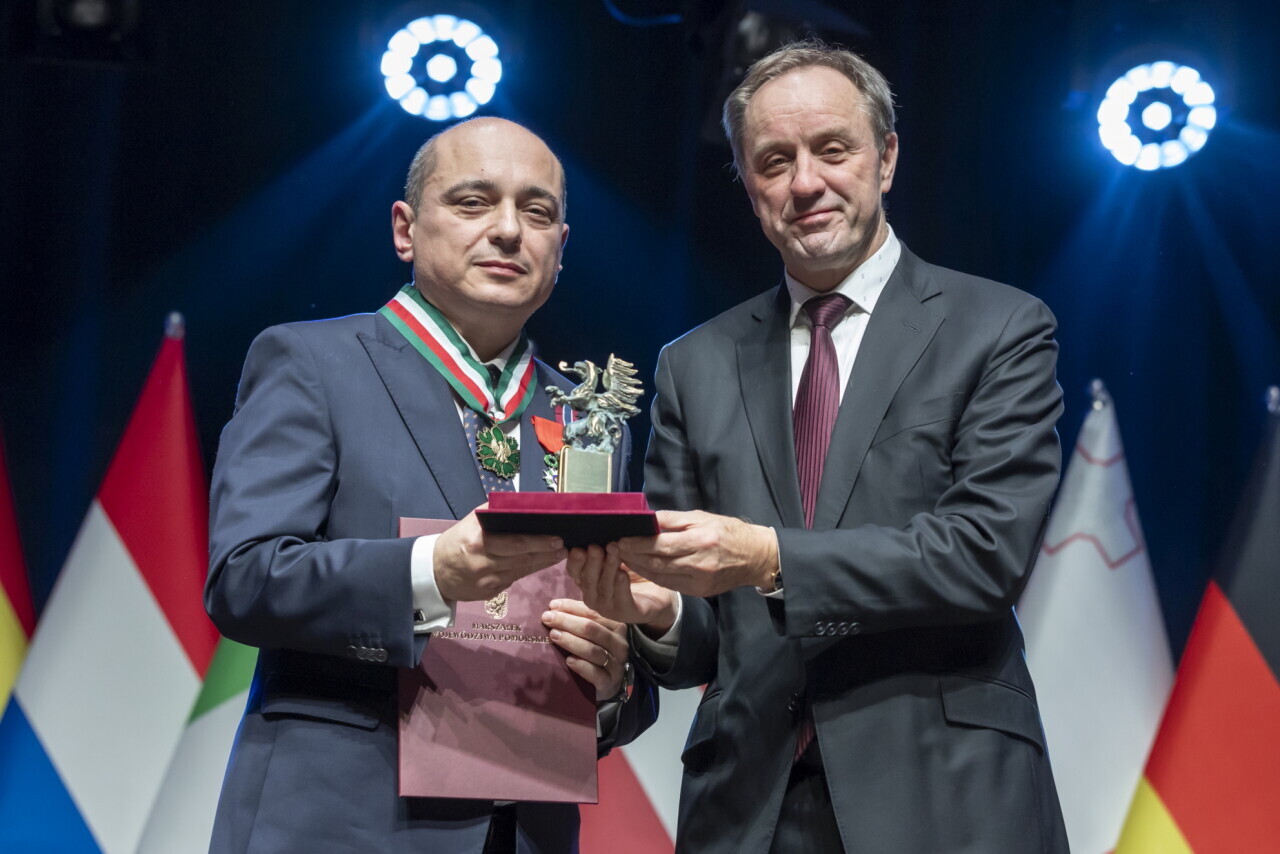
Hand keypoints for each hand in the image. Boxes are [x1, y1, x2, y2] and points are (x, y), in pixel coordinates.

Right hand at [432, 507, 566, 601]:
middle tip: (564, 547)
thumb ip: (494, 512)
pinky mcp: (489, 593)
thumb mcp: (470, 522)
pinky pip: (513, 580)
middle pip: (522, 558)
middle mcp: (482, 563)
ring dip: (542, 563)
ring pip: (521, 571)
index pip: (514, 542)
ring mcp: (486, 581)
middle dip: (546, 553)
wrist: (435, 571)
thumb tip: (523, 503)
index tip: (557, 538)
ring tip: (559, 554)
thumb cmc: (457, 540)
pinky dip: (528, 571)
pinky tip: (540, 563)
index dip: (538, 542)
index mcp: (477, 542)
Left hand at [542, 599, 630, 701]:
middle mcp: (619, 644)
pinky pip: (596, 673)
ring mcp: (616, 664)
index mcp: (616, 627)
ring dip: (571, 641)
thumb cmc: (594, 652)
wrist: (607, 683)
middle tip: (547, 618)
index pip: (593, 613)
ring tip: (554, 635)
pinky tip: (568, 660)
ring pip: (593, 650)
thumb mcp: (591, 634)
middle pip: (592, 629)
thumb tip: (554, 607)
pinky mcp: (609, 682)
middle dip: (568, 622)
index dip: (572, 608)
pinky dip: (581, 666)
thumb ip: (578, 620)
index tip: (552, 606)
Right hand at [565, 544, 678, 632]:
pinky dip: (621, 586)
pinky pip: (622, 600)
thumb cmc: (633, 573)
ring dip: (608, 569)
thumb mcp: (617, 558)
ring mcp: (608, 607)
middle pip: (587, 579)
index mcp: (586, 581)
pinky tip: (623, 574)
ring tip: (613, 552)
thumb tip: (599, 525)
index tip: (577, 547)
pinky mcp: (626, 613)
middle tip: (595, 547)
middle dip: (591, 562)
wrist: (657, 595)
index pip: (574, 571)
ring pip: (604, 587)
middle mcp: (593, 595)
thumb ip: (606, 548)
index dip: (574, 560)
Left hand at [618, 510, 778, 597]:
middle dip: (632, 556)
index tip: (619, 539)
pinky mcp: (699, 591)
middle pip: (657, 562)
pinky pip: (670, 583)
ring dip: (638, 567)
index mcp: (701, 541)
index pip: (660, 545)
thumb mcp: (701, 517)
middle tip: (613, 549)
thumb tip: (645, 520)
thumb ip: (672, 520)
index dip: (637, 544)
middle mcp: (700, 563)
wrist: (755, 557)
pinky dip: (653, 575)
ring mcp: (699, 580)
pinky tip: (641, 568)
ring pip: (660, 575)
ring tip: (622, 558)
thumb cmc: (727, 531)